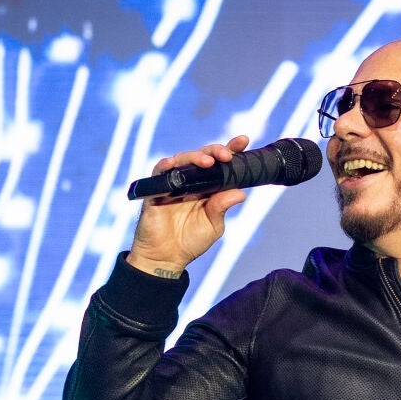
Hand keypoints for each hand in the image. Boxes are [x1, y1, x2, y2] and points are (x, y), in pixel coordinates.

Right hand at [126, 135, 250, 277]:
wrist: (166, 258)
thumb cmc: (190, 242)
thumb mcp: (213, 226)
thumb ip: (222, 208)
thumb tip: (240, 192)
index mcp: (208, 188)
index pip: (220, 164)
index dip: (230, 150)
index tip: (244, 141)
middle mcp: (191, 182)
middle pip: (202, 157)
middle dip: (215, 151)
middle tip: (226, 155)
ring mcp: (173, 184)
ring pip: (182, 160)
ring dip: (195, 157)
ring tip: (207, 162)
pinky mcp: (156, 191)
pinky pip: (159, 173)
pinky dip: (166, 166)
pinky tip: (174, 164)